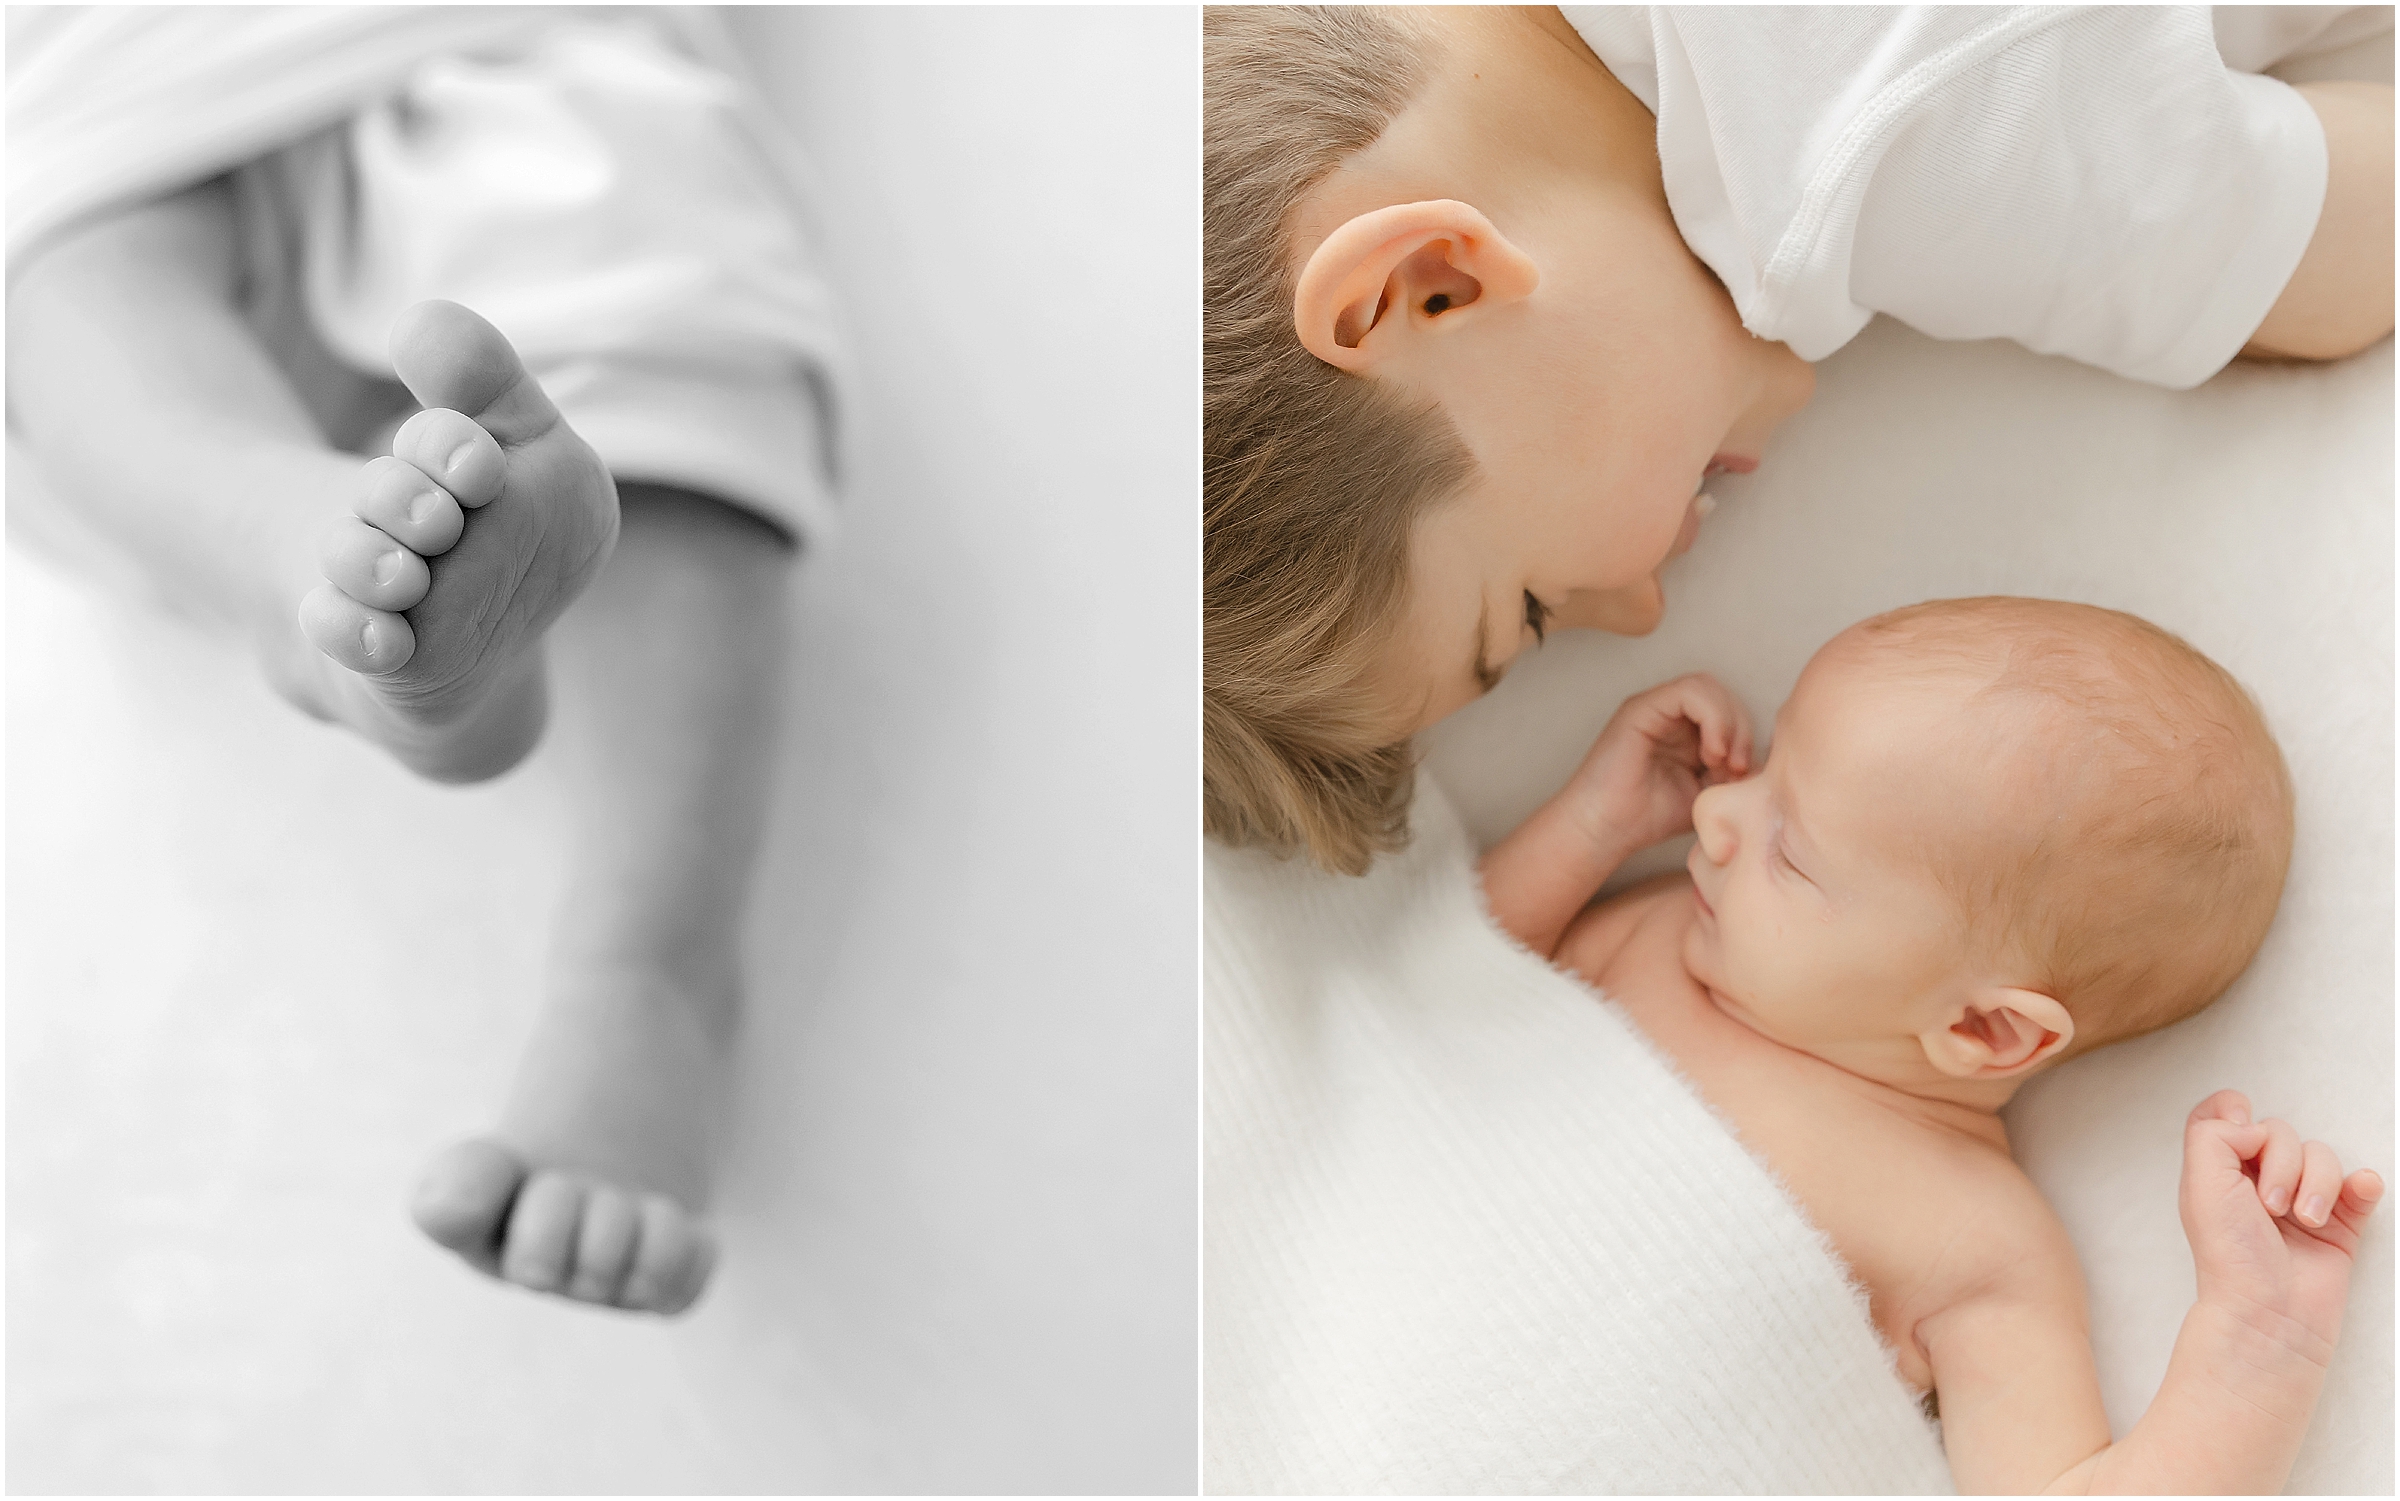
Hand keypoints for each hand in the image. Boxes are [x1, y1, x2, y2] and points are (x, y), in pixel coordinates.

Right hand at [1563, 673, 1751, 856]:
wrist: (1606, 831)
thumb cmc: (1649, 818)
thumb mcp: (1707, 794)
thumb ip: (1732, 773)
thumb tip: (1764, 762)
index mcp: (1685, 730)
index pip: (1729, 710)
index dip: (1746, 736)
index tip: (1744, 775)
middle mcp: (1670, 714)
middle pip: (1723, 695)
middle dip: (1742, 729)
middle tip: (1738, 768)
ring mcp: (1655, 707)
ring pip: (1709, 686)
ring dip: (1729, 722)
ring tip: (1723, 761)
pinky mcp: (1641, 708)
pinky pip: (1689, 692)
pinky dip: (1712, 717)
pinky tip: (1712, 752)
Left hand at [2181, 1090, 2382, 1359]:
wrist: (2270, 1313)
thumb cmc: (2230, 1254)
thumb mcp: (2201, 1182)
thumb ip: (2214, 1133)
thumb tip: (2250, 1120)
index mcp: (2219, 1170)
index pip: (2227, 1118)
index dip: (2235, 1113)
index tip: (2241, 1127)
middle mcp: (2257, 1181)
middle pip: (2280, 1132)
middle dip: (2282, 1162)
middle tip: (2269, 1204)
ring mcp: (2300, 1201)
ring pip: (2321, 1156)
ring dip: (2317, 1184)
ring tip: (2304, 1220)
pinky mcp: (2338, 1224)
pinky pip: (2360, 1186)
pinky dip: (2362, 1185)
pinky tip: (2358, 1192)